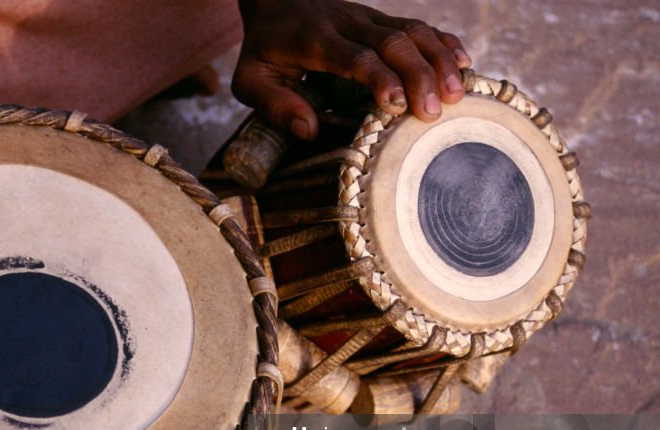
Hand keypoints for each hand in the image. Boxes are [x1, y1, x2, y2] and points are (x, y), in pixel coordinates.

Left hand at [233, 0, 472, 138]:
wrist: (274, 1)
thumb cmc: (263, 49)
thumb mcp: (250, 80)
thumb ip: (274, 105)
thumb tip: (307, 130)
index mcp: (314, 40)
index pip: (355, 56)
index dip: (379, 77)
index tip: (396, 105)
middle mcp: (347, 23)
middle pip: (393, 43)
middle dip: (418, 75)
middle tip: (432, 112)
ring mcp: (368, 18)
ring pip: (412, 31)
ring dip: (439, 61)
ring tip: (457, 94)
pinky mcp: (382, 19)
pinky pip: (419, 26)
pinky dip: (443, 43)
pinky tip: (464, 64)